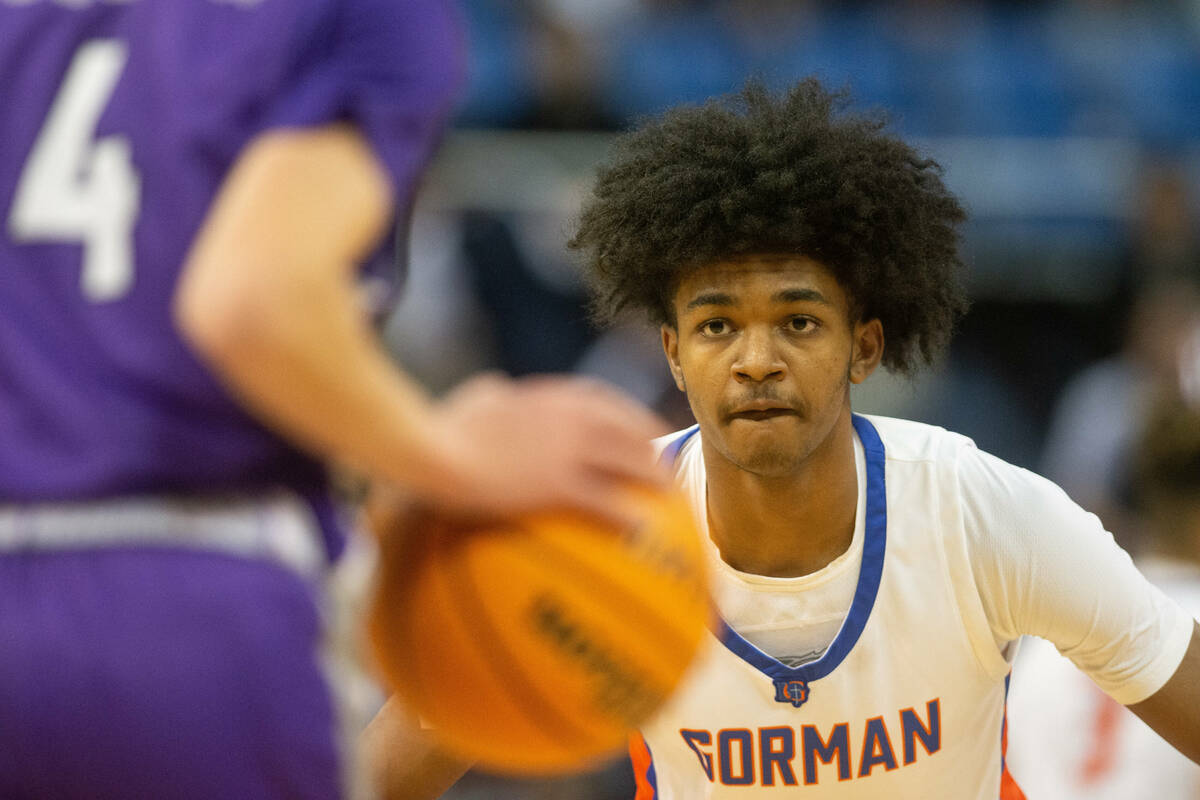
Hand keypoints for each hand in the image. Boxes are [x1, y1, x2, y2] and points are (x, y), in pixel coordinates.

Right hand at [415, 373, 670, 527]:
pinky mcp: (557, 483)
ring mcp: (567, 448)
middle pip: (630, 430)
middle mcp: (570, 416)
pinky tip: (639, 532)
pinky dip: (626, 516)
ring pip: (629, 462)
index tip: (644, 435)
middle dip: (654, 449)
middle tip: (666, 472)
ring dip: (655, 479)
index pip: (606, 402)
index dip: (632, 420)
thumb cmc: (441, 425)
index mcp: (551, 396)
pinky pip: (604, 502)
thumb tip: (497, 388)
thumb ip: (493, 393)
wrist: (432, 448)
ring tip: (670, 499)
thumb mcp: (473, 399)